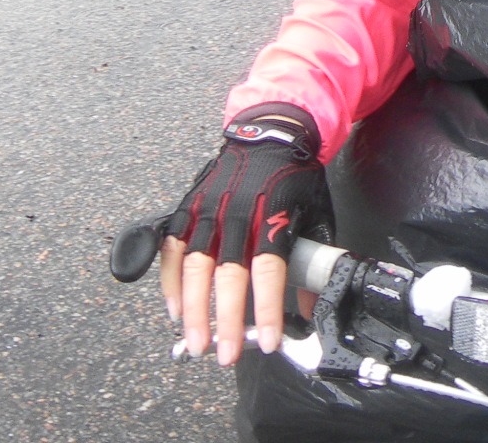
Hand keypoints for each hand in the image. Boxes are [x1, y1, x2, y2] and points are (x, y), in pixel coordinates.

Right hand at [155, 104, 331, 365]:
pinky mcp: (189, 203)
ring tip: (196, 343)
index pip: (269, 270)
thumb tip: (309, 308)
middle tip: (225, 355)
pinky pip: (173, 246)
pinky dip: (170, 280)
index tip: (268, 342)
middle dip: (226, 319)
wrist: (271, 132)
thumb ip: (313, 259)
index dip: (267, 308)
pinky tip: (174, 310)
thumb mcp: (317, 212)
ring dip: (193, 309)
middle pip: (228, 273)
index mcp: (273, 213)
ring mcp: (209, 206)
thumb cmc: (296, 177)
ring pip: (195, 265)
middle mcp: (238, 210)